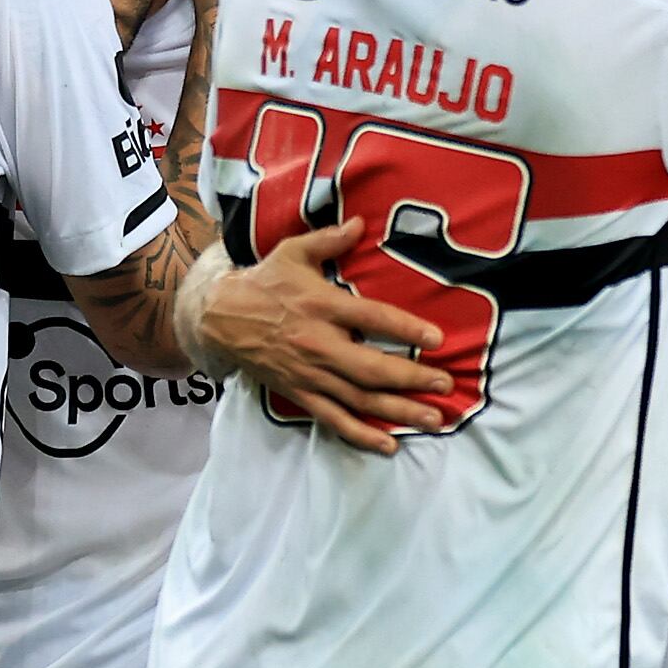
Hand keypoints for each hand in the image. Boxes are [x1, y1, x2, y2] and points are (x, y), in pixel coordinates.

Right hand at [199, 220, 452, 454]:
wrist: (221, 318)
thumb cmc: (265, 282)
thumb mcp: (293, 251)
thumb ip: (330, 239)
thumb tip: (362, 222)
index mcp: (322, 305)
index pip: (371, 318)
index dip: (405, 329)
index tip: (437, 339)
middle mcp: (319, 343)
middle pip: (371, 368)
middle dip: (412, 379)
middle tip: (446, 385)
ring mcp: (310, 374)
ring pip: (360, 399)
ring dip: (399, 411)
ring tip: (434, 419)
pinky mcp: (300, 394)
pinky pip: (334, 419)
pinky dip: (361, 435)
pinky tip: (389, 444)